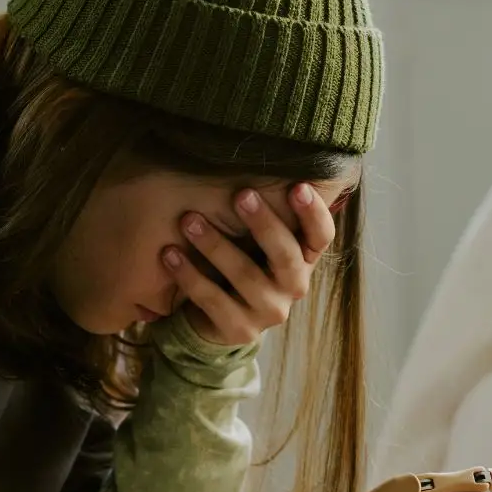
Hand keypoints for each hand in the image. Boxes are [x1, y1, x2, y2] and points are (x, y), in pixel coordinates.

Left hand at [163, 184, 335, 344]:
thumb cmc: (240, 265)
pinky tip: (170, 253)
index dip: (314, 214)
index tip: (298, 187)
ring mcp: (269, 312)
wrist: (215, 321)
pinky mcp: (239, 330)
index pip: (321, 237)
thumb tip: (249, 161)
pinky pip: (213, 300)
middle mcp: (293, 287)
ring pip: (245, 277)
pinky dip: (189, 275)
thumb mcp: (256, 243)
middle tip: (241, 195)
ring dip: (215, 245)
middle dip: (264, 224)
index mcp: (303, 260)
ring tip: (188, 220)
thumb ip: (263, 216)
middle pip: (286, 255)